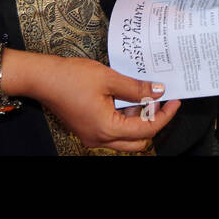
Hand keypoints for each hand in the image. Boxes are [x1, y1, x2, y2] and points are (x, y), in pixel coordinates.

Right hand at [29, 56, 180, 151]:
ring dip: (137, 119)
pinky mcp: (88, 129)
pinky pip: (113, 130)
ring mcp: (92, 135)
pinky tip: (126, 97)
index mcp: (106, 129)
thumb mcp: (109, 78)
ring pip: (125, 136)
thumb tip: (157, 92)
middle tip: (160, 101)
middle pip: (138, 140)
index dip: (164, 116)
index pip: (146, 129)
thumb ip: (136, 88)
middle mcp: (99, 138)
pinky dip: (124, 118)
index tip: (174, 102)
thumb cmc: (70, 77)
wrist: (43, 78)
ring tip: (142, 95)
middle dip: (152, 121)